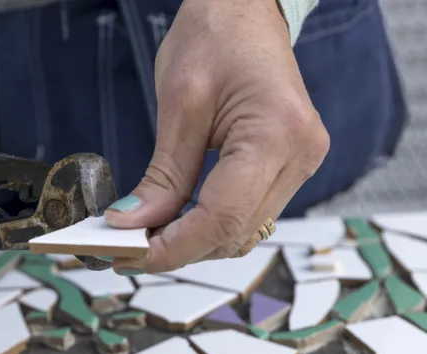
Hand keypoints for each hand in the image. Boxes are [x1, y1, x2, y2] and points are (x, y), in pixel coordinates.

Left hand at [106, 0, 328, 272]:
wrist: (248, 9)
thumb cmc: (215, 36)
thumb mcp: (179, 104)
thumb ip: (162, 175)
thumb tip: (130, 225)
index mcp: (277, 134)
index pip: (222, 217)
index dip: (174, 247)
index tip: (127, 256)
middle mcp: (300, 156)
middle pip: (234, 233)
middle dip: (178, 249)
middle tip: (124, 249)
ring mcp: (302, 164)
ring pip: (242, 232)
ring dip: (194, 242)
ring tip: (145, 237)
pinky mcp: (292, 167)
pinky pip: (249, 214)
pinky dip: (210, 225)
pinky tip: (177, 220)